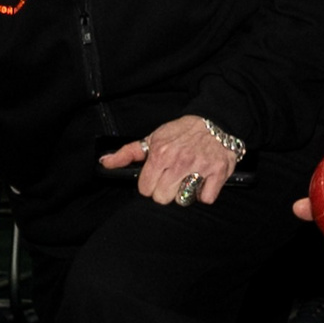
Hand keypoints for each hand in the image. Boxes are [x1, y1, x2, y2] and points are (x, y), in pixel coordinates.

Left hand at [101, 114, 235, 206]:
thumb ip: (128, 153)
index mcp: (160, 154)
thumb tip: (105, 162)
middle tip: (173, 179)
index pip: (145, 189)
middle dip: (166, 191)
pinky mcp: (218, 172)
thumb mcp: (152, 138)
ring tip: (187, 179)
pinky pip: (206, 199)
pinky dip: (205, 193)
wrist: (214, 121)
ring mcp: (199, 167)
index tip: (157, 177)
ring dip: (185, 193)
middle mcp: (179, 161)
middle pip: (162, 198)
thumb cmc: (181, 132)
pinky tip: (203, 180)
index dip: (150, 185)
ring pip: (183, 200)